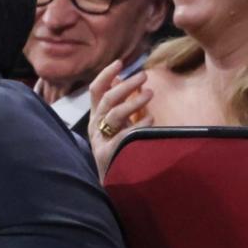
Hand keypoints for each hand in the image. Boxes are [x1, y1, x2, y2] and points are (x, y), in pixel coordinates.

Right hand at [88, 60, 154, 178]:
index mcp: (97, 118)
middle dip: (125, 85)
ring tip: (150, 94)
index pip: (96, 90)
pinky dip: (139, 125)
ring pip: (113, 115)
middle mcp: (95, 127)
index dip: (106, 75)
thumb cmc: (121, 152)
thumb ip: (120, 106)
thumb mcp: (119, 126)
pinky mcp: (108, 154)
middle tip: (143, 76)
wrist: (115, 185)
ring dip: (133, 102)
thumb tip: (123, 81)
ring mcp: (100, 141)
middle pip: (106, 100)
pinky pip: (124, 136)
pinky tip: (152, 119)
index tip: (120, 62)